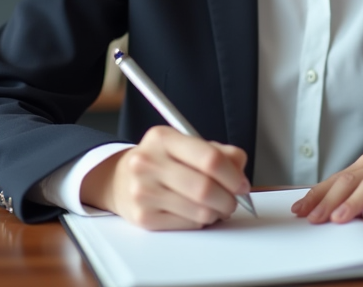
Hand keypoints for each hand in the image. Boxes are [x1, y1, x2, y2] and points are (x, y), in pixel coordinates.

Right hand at [81, 125, 249, 229]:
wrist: (120, 179)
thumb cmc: (160, 161)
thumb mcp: (185, 145)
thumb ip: (218, 152)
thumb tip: (240, 169)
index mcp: (163, 138)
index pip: (209, 158)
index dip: (233, 175)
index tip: (242, 184)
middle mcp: (148, 163)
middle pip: (205, 188)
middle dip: (229, 199)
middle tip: (234, 200)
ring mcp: (143, 191)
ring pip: (199, 211)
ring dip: (217, 212)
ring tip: (216, 206)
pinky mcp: (143, 218)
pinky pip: (188, 224)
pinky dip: (200, 221)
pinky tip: (196, 212)